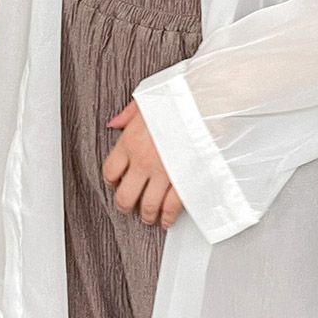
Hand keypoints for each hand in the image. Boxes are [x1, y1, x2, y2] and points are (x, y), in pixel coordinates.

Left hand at [102, 100, 183, 230]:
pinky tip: (167, 219)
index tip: (117, 183)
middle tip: (129, 207)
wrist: (207, 100)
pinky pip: (172, 207)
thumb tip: (114, 123)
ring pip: (148, 206)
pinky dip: (168, 218)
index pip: (110, 171)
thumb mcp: (147, 99)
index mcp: (130, 140)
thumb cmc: (178, 97)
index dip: (111, 182)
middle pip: (125, 196)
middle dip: (125, 206)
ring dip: (146, 216)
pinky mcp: (184, 178)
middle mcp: (143, 160)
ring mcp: (164, 172)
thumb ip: (128, 113)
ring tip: (149, 217)